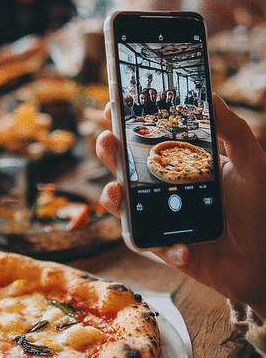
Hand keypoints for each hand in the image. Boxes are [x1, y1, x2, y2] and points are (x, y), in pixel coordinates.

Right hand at [96, 95, 265, 318]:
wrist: (265, 261)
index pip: (148, 140)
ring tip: (117, 190)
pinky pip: (152, 247)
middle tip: (107, 140)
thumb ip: (234, 130)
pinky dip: (163, 247)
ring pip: (125, 206)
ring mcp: (162, 219)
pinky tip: (182, 247)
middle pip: (126, 167)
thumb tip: (213, 97)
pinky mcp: (166, 250)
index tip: (113, 106)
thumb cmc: (260, 210)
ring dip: (113, 198)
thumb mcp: (251, 164)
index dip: (126, 123)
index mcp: (183, 165)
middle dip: (109, 152)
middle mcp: (166, 189)